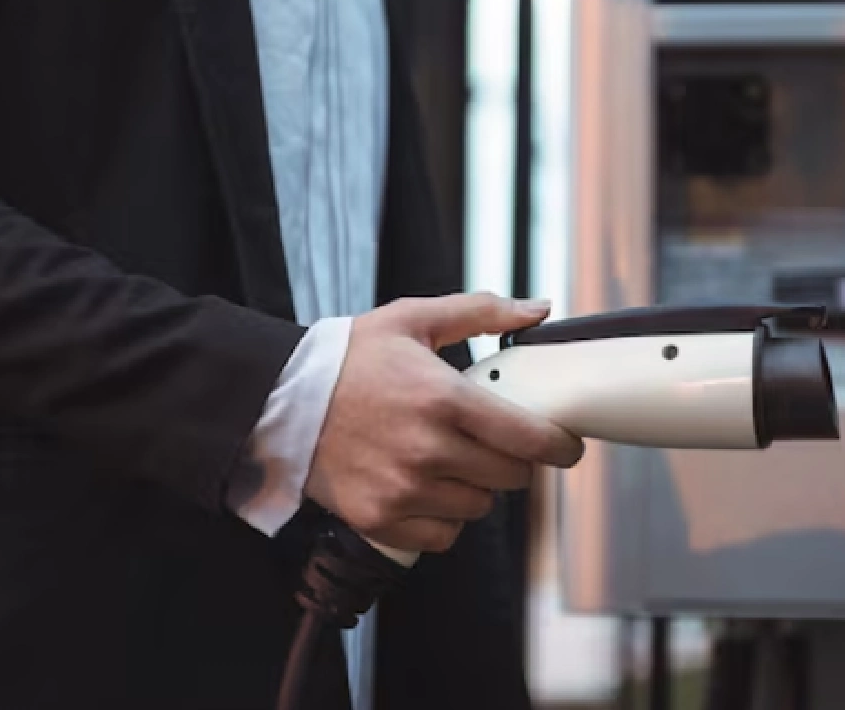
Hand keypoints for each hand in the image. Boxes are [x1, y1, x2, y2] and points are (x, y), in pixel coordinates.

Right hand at [305, 293, 584, 554]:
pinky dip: (443, 518)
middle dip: (513, 461)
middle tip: (494, 444)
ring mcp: (403, 489)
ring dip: (476, 488)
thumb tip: (538, 308)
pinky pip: (442, 536)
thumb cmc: (350, 358)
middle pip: (510, 477)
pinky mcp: (380, 518)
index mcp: (444, 398)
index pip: (529, 439)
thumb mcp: (413, 319)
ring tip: (450, 460)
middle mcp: (428, 449)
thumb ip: (480, 311)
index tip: (564, 445)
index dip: (558, 446)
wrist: (280, 401)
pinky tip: (426, 489)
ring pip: (478, 507)